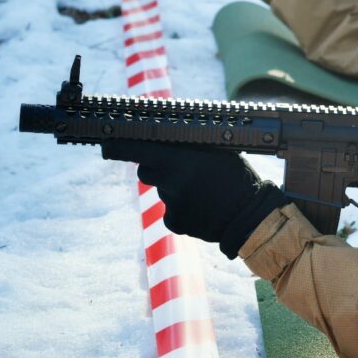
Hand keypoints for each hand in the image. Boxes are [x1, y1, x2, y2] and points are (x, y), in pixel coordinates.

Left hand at [101, 141, 286, 257]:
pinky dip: (182, 207)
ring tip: (202, 189)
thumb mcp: (219, 152)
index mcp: (181, 160)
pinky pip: (169, 209)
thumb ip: (189, 145)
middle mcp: (171, 183)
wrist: (250, 217)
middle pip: (146, 171)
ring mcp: (171, 205)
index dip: (119, 146)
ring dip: (174, 187)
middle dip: (157, 167)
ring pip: (161, 190)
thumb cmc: (238, 177)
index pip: (137, 149)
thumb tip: (164, 134)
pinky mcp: (174, 223)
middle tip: (179, 167)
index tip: (107, 144)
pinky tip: (202, 206)